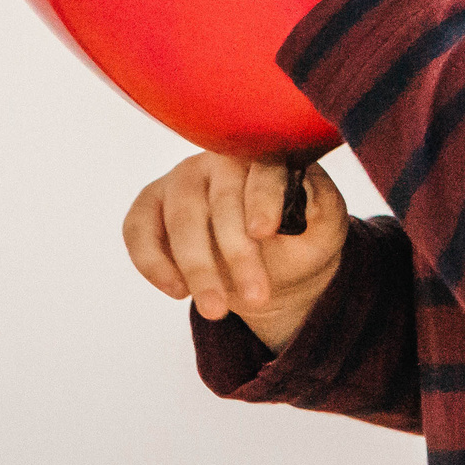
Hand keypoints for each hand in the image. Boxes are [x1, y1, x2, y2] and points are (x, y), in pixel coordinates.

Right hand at [123, 151, 349, 350]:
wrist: (273, 268)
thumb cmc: (300, 239)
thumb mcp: (325, 228)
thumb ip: (323, 208)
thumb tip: (307, 196)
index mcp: (265, 156)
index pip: (263, 167)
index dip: (262, 198)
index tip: (264, 232)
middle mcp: (219, 160)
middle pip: (219, 200)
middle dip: (236, 254)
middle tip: (256, 298)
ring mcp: (182, 180)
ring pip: (180, 218)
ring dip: (196, 267)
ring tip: (216, 309)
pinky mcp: (152, 205)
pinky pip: (138, 227)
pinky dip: (152, 262)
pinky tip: (177, 291)